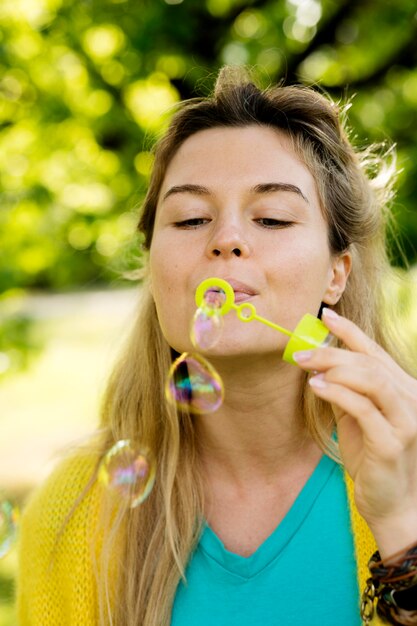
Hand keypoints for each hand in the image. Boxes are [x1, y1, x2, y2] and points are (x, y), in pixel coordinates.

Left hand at [293, 308, 416, 555]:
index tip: (326, 316)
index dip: (351, 332)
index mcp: (402, 390)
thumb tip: (320, 366)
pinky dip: (338, 393)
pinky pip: (363, 408)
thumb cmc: (373, 458)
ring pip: (370, 379)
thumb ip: (346, 392)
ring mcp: (405, 421)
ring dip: (334, 369)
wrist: (392, 504)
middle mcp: (410, 400)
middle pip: (370, 363)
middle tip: (301, 351)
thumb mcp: (357, 418)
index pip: (375, 352)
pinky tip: (317, 387)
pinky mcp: (391, 443)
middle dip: (332, 351)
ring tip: (306, 367)